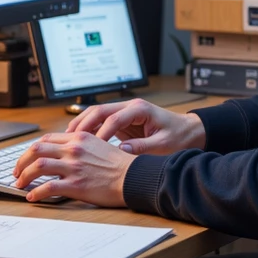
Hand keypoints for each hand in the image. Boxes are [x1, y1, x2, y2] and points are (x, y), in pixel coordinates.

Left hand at [13, 131, 132, 205]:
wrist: (133, 177)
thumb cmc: (120, 164)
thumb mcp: (99, 144)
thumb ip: (80, 145)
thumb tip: (64, 152)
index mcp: (79, 138)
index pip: (46, 139)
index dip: (32, 149)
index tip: (27, 159)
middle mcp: (73, 149)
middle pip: (36, 149)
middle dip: (21, 161)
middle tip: (17, 172)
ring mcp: (73, 167)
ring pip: (38, 166)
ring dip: (24, 176)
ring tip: (20, 185)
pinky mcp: (75, 185)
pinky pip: (47, 187)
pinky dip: (36, 193)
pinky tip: (32, 198)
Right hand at [66, 98, 206, 154]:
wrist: (189, 131)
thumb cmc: (179, 137)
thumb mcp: (164, 145)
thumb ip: (143, 147)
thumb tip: (121, 150)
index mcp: (140, 109)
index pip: (114, 118)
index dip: (101, 133)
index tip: (92, 148)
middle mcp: (130, 107)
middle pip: (100, 110)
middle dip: (84, 124)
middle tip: (70, 139)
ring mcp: (125, 112)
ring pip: (97, 113)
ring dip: (83, 124)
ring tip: (68, 138)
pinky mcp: (123, 121)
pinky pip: (101, 122)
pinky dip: (89, 129)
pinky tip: (79, 140)